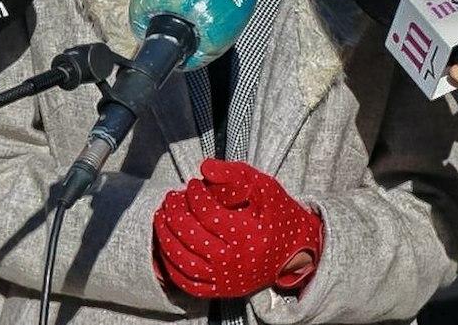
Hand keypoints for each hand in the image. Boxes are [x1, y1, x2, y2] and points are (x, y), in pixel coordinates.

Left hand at [153, 159, 321, 297]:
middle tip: (171, 197)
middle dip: (175, 213)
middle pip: (192, 237)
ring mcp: (227, 279)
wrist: (295, 253)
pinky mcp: (222, 290)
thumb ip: (234, 173)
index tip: (194, 184)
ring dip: (166, 238)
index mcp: (248, 235)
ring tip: (161, 217)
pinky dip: (171, 266)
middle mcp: (235, 261)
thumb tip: (204, 167)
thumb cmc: (278, 215)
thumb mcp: (264, 187)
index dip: (195, 195)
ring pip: (184, 261)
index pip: (208, 214)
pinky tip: (165, 245)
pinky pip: (188, 284)